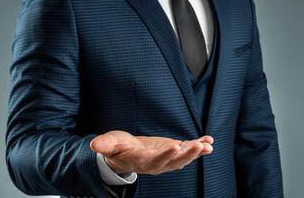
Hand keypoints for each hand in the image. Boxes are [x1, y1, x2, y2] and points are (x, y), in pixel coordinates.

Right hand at [90, 130, 213, 174]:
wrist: (126, 152)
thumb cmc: (116, 148)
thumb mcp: (108, 144)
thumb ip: (104, 145)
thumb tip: (94, 144)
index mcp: (141, 162)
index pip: (154, 161)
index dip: (164, 155)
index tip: (175, 146)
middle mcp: (156, 164)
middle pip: (173, 162)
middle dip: (187, 155)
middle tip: (199, 146)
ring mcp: (166, 159)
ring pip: (183, 158)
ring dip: (196, 152)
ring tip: (208, 144)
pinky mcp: (172, 151)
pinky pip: (187, 150)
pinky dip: (198, 146)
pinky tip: (208, 140)